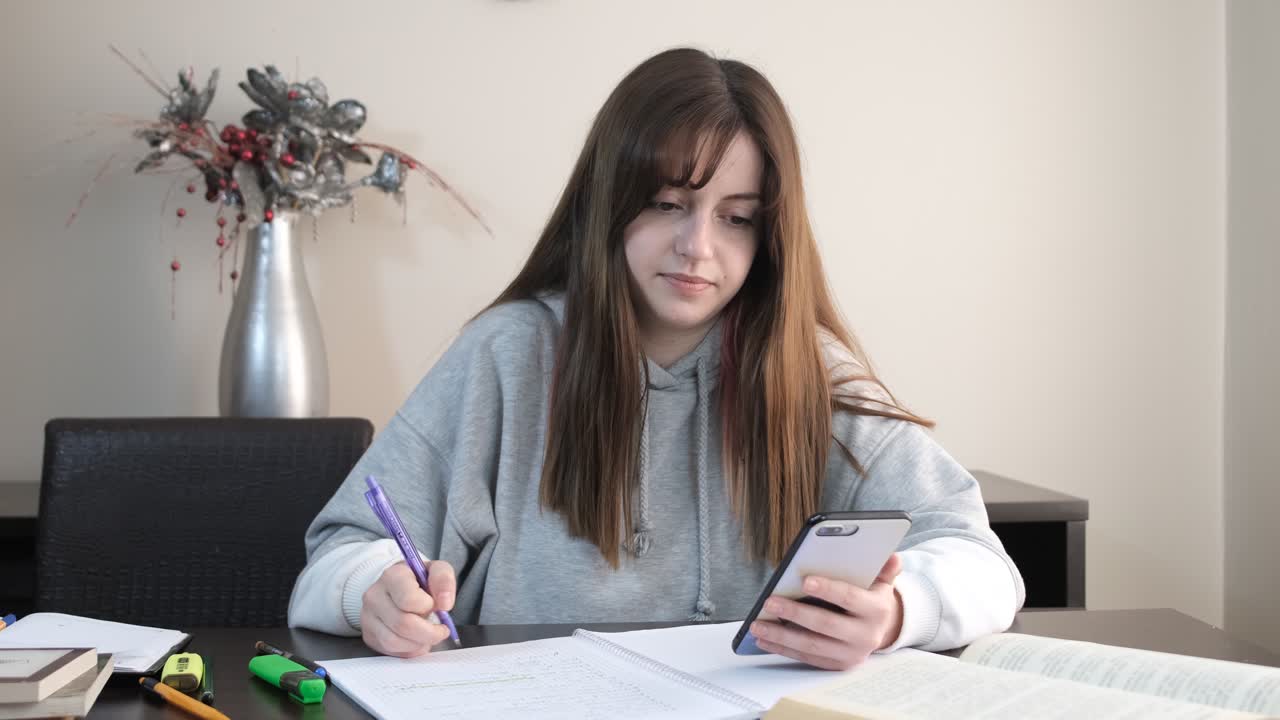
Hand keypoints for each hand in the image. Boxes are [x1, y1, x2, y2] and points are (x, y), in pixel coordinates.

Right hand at [360, 560, 456, 657]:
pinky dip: (409, 650)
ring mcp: (368, 617)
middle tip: (441, 630)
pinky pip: (390, 650)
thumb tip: (445, 603)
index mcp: (392, 576)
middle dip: (429, 633)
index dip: (428, 607)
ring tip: (428, 635)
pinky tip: (416, 639)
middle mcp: (375, 596)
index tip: (440, 607)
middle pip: (403, 624)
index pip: (409, 600)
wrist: (397, 587)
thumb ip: (444, 580)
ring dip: (419, 643)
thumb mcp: (436, 571)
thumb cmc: (418, 580)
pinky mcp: (369, 635)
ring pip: (394, 641)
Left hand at [749, 553, 903, 669]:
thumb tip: (891, 556)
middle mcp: (865, 636)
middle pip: (826, 625)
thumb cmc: (873, 599)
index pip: (850, 598)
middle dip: (795, 614)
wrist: (883, 629)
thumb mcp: (882, 581)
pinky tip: (764, 639)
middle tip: (770, 602)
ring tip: (758, 624)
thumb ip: (885, 568)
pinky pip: (807, 658)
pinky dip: (783, 649)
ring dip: (782, 636)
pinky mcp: (837, 665)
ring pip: (812, 646)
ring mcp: (851, 654)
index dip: (828, 589)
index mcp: (876, 610)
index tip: (805, 581)